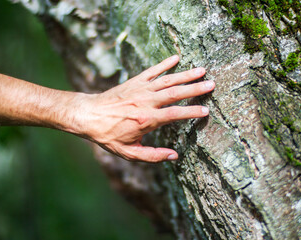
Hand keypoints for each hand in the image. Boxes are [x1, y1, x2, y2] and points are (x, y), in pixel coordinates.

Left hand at [69, 55, 214, 161]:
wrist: (88, 116)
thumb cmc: (107, 135)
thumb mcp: (129, 152)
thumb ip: (153, 156)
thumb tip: (174, 156)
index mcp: (146, 120)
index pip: (175, 114)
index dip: (191, 112)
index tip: (206, 110)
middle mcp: (146, 102)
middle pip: (175, 93)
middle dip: (195, 88)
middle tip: (212, 84)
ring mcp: (140, 89)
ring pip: (167, 80)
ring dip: (185, 75)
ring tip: (202, 69)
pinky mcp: (134, 82)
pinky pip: (152, 71)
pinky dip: (164, 64)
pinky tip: (176, 58)